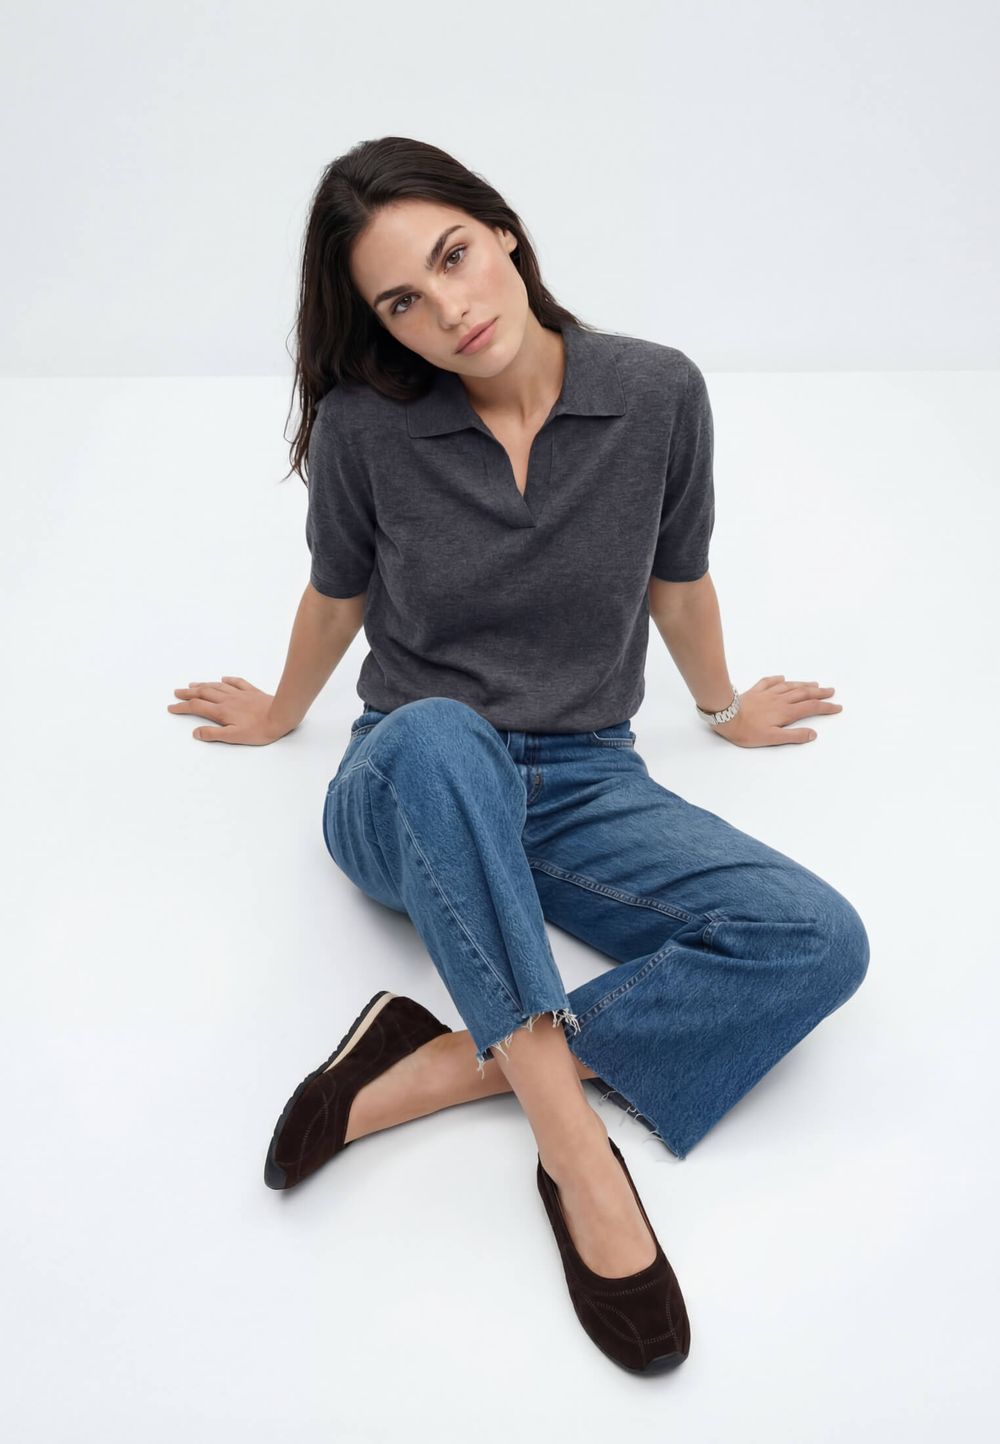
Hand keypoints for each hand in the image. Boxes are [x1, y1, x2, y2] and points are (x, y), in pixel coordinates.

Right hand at [167, 675, 289, 744]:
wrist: (281, 715)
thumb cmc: (259, 729)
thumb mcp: (234, 737)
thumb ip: (213, 734)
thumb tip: (195, 732)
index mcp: (222, 711)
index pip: (196, 707)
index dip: (182, 707)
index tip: (172, 707)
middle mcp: (228, 699)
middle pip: (203, 693)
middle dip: (188, 693)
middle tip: (177, 692)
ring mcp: (240, 694)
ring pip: (217, 686)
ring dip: (203, 684)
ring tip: (193, 684)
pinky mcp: (252, 692)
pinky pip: (237, 682)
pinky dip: (228, 680)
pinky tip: (224, 679)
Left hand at [708, 674, 842, 747]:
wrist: (726, 715)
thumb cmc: (747, 730)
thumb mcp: (772, 739)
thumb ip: (794, 736)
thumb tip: (813, 734)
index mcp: (786, 712)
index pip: (811, 708)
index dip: (826, 707)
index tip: (837, 707)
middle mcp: (780, 700)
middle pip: (804, 694)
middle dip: (820, 692)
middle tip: (831, 690)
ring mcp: (767, 694)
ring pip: (790, 686)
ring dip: (803, 684)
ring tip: (814, 683)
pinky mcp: (755, 691)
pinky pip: (769, 682)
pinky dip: (778, 679)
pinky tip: (782, 678)